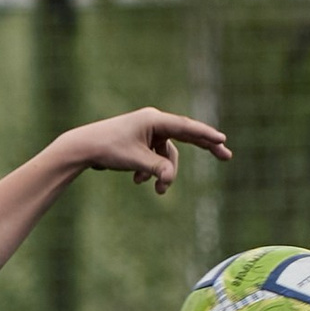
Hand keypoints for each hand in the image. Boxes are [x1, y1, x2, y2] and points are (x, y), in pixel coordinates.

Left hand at [57, 108, 230, 194]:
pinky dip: (150, 171)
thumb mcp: (136, 161)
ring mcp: (147, 132)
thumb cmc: (108, 149)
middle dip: (203, 148)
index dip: (206, 135)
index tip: (222, 140)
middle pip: (185, 135)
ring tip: (158, 191)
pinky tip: (137, 180)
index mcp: (154, 119)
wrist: (83, 148)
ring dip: (163, 174)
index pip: (186, 127)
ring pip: (167, 155)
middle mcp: (153, 122)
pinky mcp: (140, 142)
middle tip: (226, 156)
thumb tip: (170, 179)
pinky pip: (155, 158)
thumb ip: (158, 169)